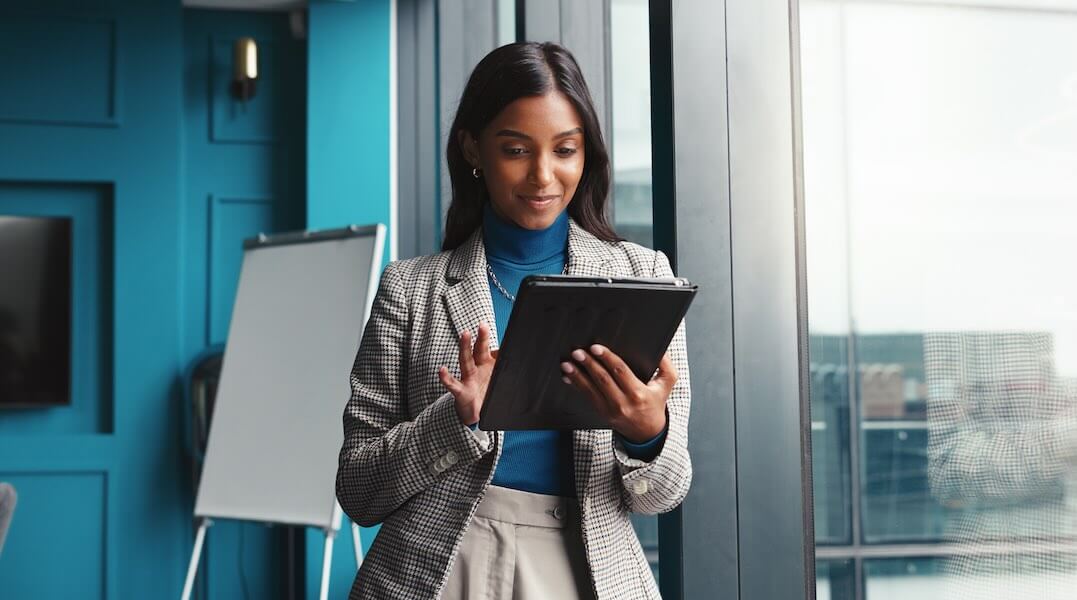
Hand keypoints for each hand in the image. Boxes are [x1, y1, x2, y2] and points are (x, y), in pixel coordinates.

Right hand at [439, 323, 497, 425]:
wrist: (474, 414)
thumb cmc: (485, 392)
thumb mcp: (496, 378)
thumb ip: (503, 366)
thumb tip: (512, 354)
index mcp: (486, 365)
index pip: (490, 349)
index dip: (494, 341)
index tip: (495, 329)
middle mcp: (476, 369)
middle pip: (479, 350)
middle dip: (482, 338)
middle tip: (483, 325)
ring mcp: (468, 379)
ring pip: (466, 361)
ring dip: (465, 347)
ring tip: (465, 334)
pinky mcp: (461, 392)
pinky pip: (453, 384)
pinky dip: (446, 378)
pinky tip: (442, 370)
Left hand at [560, 345, 676, 442]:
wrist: (647, 432)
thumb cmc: (655, 403)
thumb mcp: (667, 384)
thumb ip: (666, 365)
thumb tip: (661, 348)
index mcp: (638, 393)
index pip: (620, 372)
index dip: (607, 358)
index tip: (596, 348)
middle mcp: (623, 403)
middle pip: (602, 379)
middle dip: (588, 364)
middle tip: (578, 352)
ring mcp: (610, 410)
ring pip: (591, 389)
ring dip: (577, 375)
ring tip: (567, 363)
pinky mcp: (601, 412)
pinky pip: (587, 397)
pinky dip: (576, 385)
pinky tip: (568, 376)